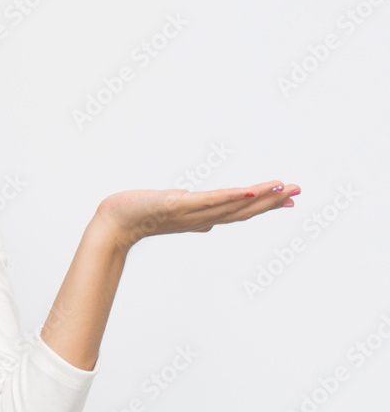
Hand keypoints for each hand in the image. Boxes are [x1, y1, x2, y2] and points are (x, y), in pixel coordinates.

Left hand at [93, 179, 300, 248]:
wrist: (112, 224)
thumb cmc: (137, 217)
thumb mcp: (170, 214)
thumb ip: (192, 216)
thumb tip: (209, 223)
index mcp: (200, 219)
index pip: (239, 213)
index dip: (266, 206)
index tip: (290, 199)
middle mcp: (199, 218)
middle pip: (242, 211)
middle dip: (272, 201)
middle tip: (300, 190)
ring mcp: (190, 213)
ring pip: (231, 206)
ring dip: (259, 197)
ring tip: (283, 186)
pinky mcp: (176, 205)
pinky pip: (208, 201)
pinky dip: (230, 197)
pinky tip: (249, 191)